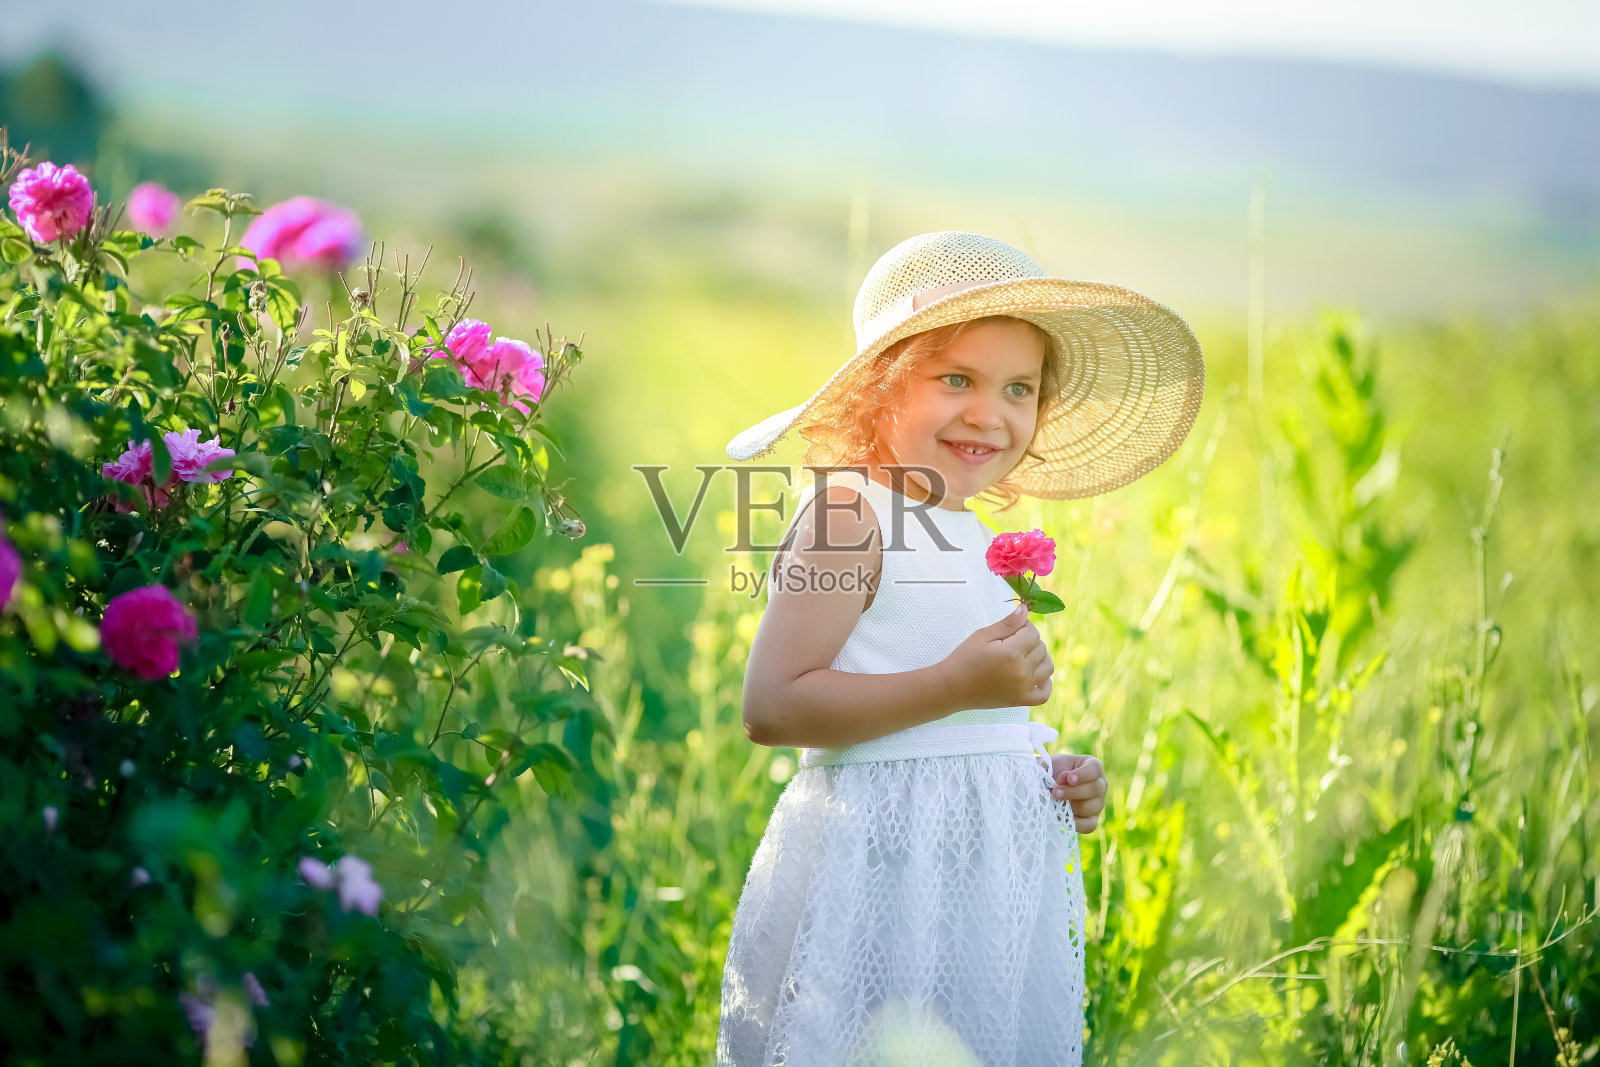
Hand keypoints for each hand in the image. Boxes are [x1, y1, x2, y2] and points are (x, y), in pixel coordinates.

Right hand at [939, 604, 1053, 709]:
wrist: (952, 687)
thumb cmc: (964, 658)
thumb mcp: (983, 635)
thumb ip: (1007, 624)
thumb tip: (1025, 610)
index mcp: (1012, 653)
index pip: (1033, 633)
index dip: (1024, 626)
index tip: (1012, 628)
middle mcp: (1021, 672)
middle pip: (1041, 648)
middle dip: (1030, 640)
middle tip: (1012, 641)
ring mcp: (1023, 688)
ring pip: (1048, 667)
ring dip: (1041, 657)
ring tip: (1025, 655)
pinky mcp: (1020, 700)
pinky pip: (1044, 694)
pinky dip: (1046, 683)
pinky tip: (1036, 675)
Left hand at [1049, 753, 1106, 833]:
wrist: (1045, 784)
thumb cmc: (1051, 770)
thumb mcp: (1051, 765)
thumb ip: (1056, 770)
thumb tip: (1062, 781)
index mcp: (1093, 767)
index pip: (1094, 769)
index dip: (1083, 774)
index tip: (1069, 778)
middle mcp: (1100, 785)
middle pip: (1094, 789)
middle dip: (1073, 791)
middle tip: (1055, 791)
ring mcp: (1097, 803)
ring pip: (1090, 807)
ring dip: (1071, 806)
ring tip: (1055, 801)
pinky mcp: (1091, 819)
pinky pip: (1090, 825)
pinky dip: (1077, 823)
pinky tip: (1064, 817)